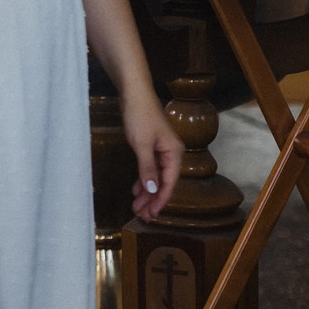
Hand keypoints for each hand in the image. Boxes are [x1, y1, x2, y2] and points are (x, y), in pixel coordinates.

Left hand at [124, 90, 183, 219]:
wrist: (134, 92)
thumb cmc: (139, 116)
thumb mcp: (141, 144)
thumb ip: (147, 168)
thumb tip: (153, 189)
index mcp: (174, 153)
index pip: (170, 183)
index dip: (161, 200)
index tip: (152, 214)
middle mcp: (171, 153)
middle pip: (164, 182)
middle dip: (153, 199)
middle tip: (141, 215)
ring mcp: (161, 149)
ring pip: (156, 176)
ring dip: (147, 191)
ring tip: (137, 206)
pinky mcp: (151, 146)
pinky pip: (150, 168)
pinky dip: (144, 179)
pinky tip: (136, 189)